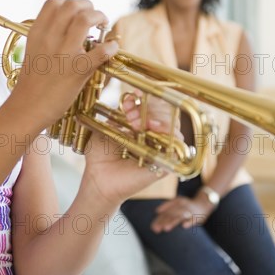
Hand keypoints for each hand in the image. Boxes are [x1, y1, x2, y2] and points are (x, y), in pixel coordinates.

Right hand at [9, 0, 117, 125]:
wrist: (27, 108)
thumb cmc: (32, 83)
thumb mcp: (33, 51)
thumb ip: (47, 36)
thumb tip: (69, 26)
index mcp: (37, 33)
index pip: (53, 3)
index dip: (70, 2)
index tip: (79, 11)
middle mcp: (49, 39)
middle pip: (72, 6)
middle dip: (89, 6)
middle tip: (95, 17)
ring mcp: (64, 53)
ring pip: (85, 19)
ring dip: (99, 17)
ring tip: (103, 25)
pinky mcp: (78, 70)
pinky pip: (101, 50)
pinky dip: (111, 46)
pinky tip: (112, 48)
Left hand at [79, 90, 183, 207]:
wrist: (98, 179)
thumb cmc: (100, 155)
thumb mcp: (106, 127)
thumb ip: (118, 113)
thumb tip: (131, 99)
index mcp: (142, 124)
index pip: (155, 104)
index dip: (148, 97)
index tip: (134, 95)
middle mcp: (154, 134)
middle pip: (167, 112)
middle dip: (149, 108)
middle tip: (130, 115)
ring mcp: (161, 148)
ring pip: (174, 128)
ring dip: (157, 119)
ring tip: (135, 124)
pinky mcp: (165, 163)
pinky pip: (176, 148)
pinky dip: (167, 136)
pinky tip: (152, 131)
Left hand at [151, 194, 214, 232]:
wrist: (204, 203)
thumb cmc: (187, 205)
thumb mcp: (177, 202)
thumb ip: (167, 206)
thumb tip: (156, 211)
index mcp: (177, 202)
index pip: (166, 211)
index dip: (159, 219)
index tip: (152, 227)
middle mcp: (183, 205)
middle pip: (171, 214)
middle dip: (163, 222)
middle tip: (155, 229)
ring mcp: (190, 211)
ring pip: (180, 216)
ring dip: (173, 222)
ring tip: (166, 228)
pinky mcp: (198, 216)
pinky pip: (193, 219)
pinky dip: (189, 222)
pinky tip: (184, 226)